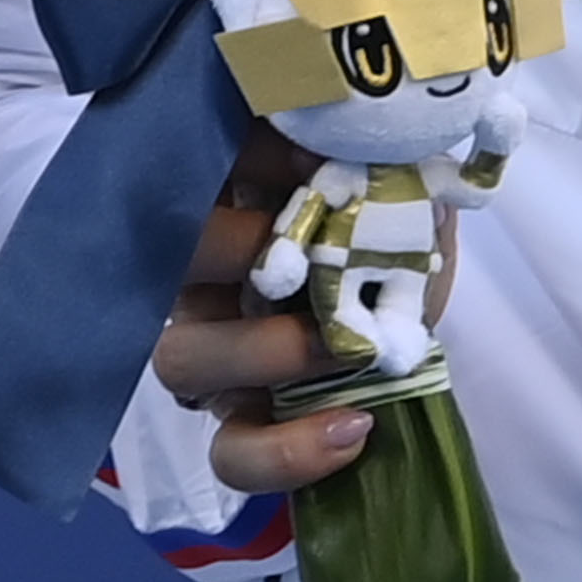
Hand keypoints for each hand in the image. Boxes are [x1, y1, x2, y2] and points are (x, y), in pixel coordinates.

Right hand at [154, 136, 441, 496]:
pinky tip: (352, 425)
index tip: (312, 156)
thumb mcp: (390, 175)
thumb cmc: (389, 225)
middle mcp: (197, 276)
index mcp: (220, 199)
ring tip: (342, 350)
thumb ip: (366, 148)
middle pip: (158, 262)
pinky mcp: (243, 424)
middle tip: (304, 250)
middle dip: (226, 249)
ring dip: (260, 352)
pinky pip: (232, 453)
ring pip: (178, 361)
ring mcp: (214, 353)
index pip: (188, 162)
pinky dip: (287, 450)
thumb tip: (358, 127)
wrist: (423, 307)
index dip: (236, 158)